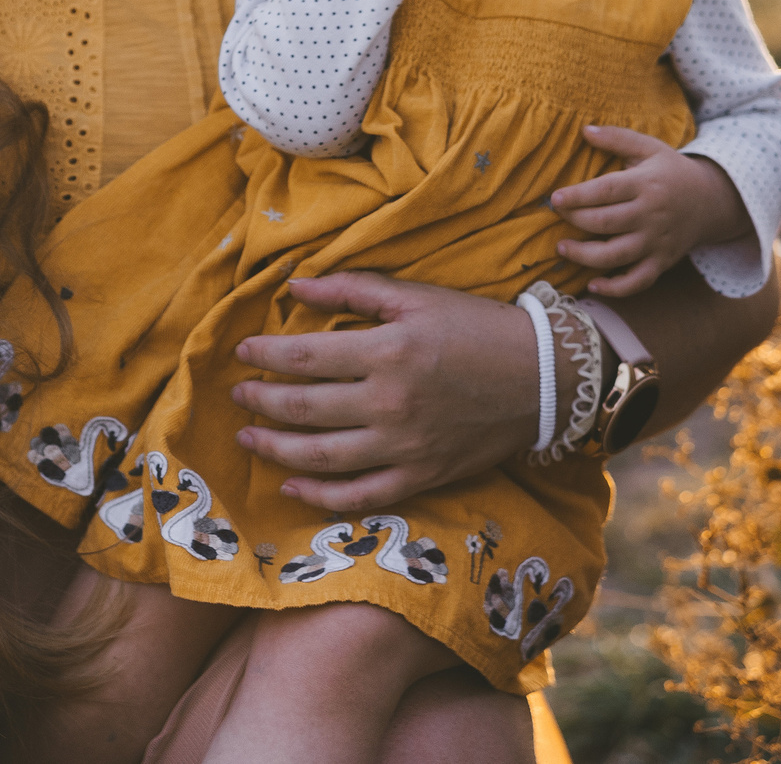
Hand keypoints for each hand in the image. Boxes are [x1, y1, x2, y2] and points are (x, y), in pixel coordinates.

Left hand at [223, 273, 535, 511]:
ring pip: (322, 458)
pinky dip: (321, 496)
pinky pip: (361, 496)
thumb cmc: (476, 328)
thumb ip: (353, 288)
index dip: (266, 355)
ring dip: (276, 448)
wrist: (543, 378)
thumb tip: (295, 284)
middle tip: (237, 394)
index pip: (306, 357)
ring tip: (248, 436)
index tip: (242, 352)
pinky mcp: (422, 476)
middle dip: (260, 401)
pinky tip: (292, 486)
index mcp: (388, 352)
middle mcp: (391, 404)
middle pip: (304, 409)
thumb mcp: (417, 297)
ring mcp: (405, 447)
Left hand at [547, 124, 748, 296]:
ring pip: (617, 255)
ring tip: (562, 247)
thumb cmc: (671, 171)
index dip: (578, 196)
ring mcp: (657, 241)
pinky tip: (593, 284)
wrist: (712, 201)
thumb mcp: (650, 148)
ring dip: (585, 256)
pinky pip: (638, 281)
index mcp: (646, 184)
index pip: (607, 191)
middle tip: (556, 216)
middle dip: (575, 221)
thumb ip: (617, 138)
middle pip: (606, 223)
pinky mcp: (662, 262)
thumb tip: (584, 130)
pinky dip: (615, 288)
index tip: (555, 198)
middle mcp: (651, 214)